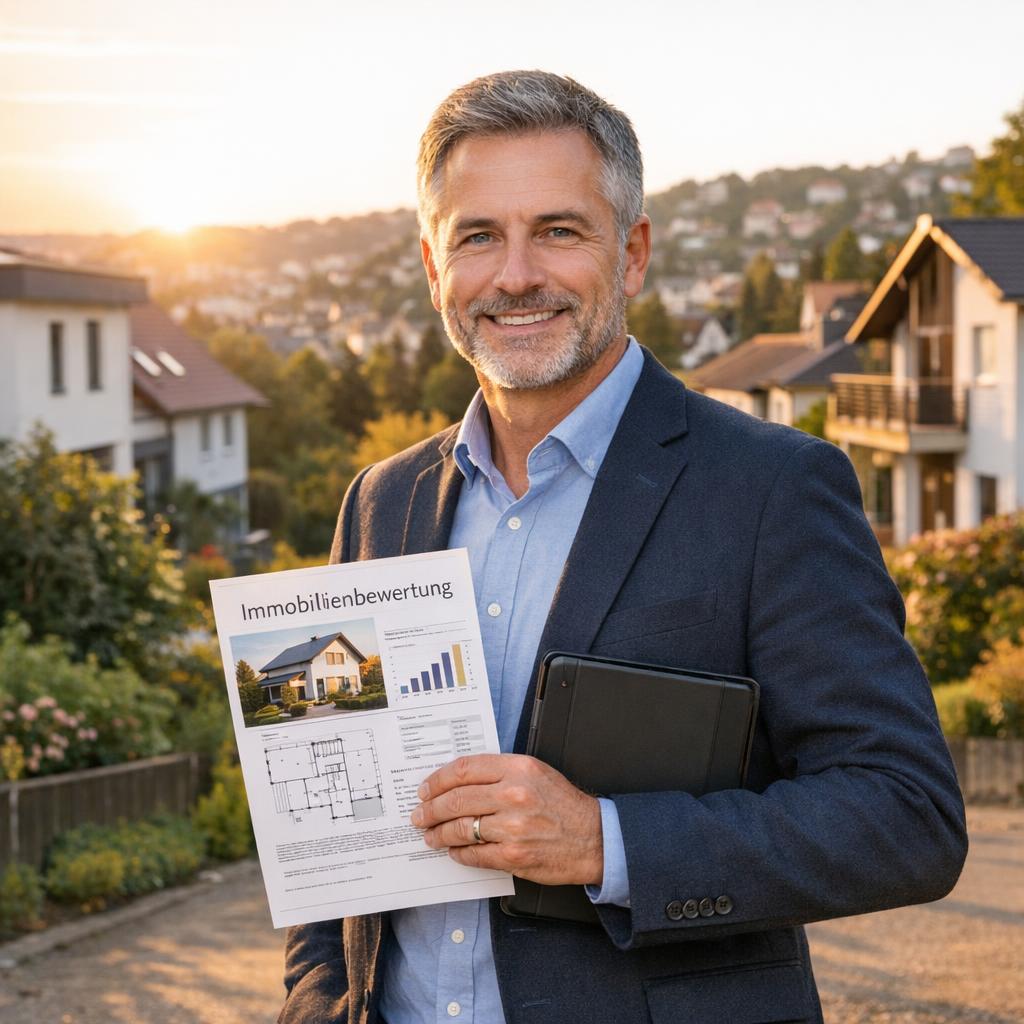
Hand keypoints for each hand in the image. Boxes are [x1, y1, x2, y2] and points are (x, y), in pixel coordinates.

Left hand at [410, 754, 603, 885]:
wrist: (593, 837)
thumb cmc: (561, 804)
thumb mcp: (535, 772)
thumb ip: (499, 772)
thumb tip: (457, 781)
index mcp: (517, 768)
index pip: (464, 769)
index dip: (437, 780)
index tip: (425, 789)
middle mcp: (514, 794)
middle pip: (456, 799)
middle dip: (430, 809)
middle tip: (419, 815)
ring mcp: (514, 827)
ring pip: (461, 828)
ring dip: (439, 833)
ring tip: (431, 836)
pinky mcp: (514, 856)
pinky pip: (475, 855)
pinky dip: (459, 854)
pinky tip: (454, 851)